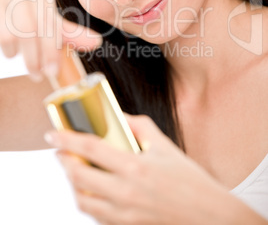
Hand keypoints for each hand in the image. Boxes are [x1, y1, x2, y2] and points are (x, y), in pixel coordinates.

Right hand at [0, 0, 101, 79]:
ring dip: (22, 54)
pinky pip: (1, 32)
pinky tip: (12, 52)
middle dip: (37, 57)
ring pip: (16, 33)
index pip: (50, 23)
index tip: (53, 71)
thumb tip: (96, 42)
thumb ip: (68, 32)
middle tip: (39, 75)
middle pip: (32, 29)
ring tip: (26, 63)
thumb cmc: (21, 15)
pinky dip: (7, 47)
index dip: (52, 50)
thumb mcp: (45, 21)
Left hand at [44, 115, 247, 224]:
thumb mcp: (166, 147)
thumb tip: (120, 117)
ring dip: (72, 182)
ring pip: (82, 200)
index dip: (67, 139)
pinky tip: (92, 189)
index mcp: (135, 167)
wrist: (210, 218)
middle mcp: (125, 192)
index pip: (91, 148)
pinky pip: (95, 215)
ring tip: (75, 169)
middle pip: (78, 176)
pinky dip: (87, 200)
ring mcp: (123, 214)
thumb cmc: (191, 183)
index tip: (53, 133)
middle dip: (64, 161)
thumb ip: (140, 127)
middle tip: (61, 151)